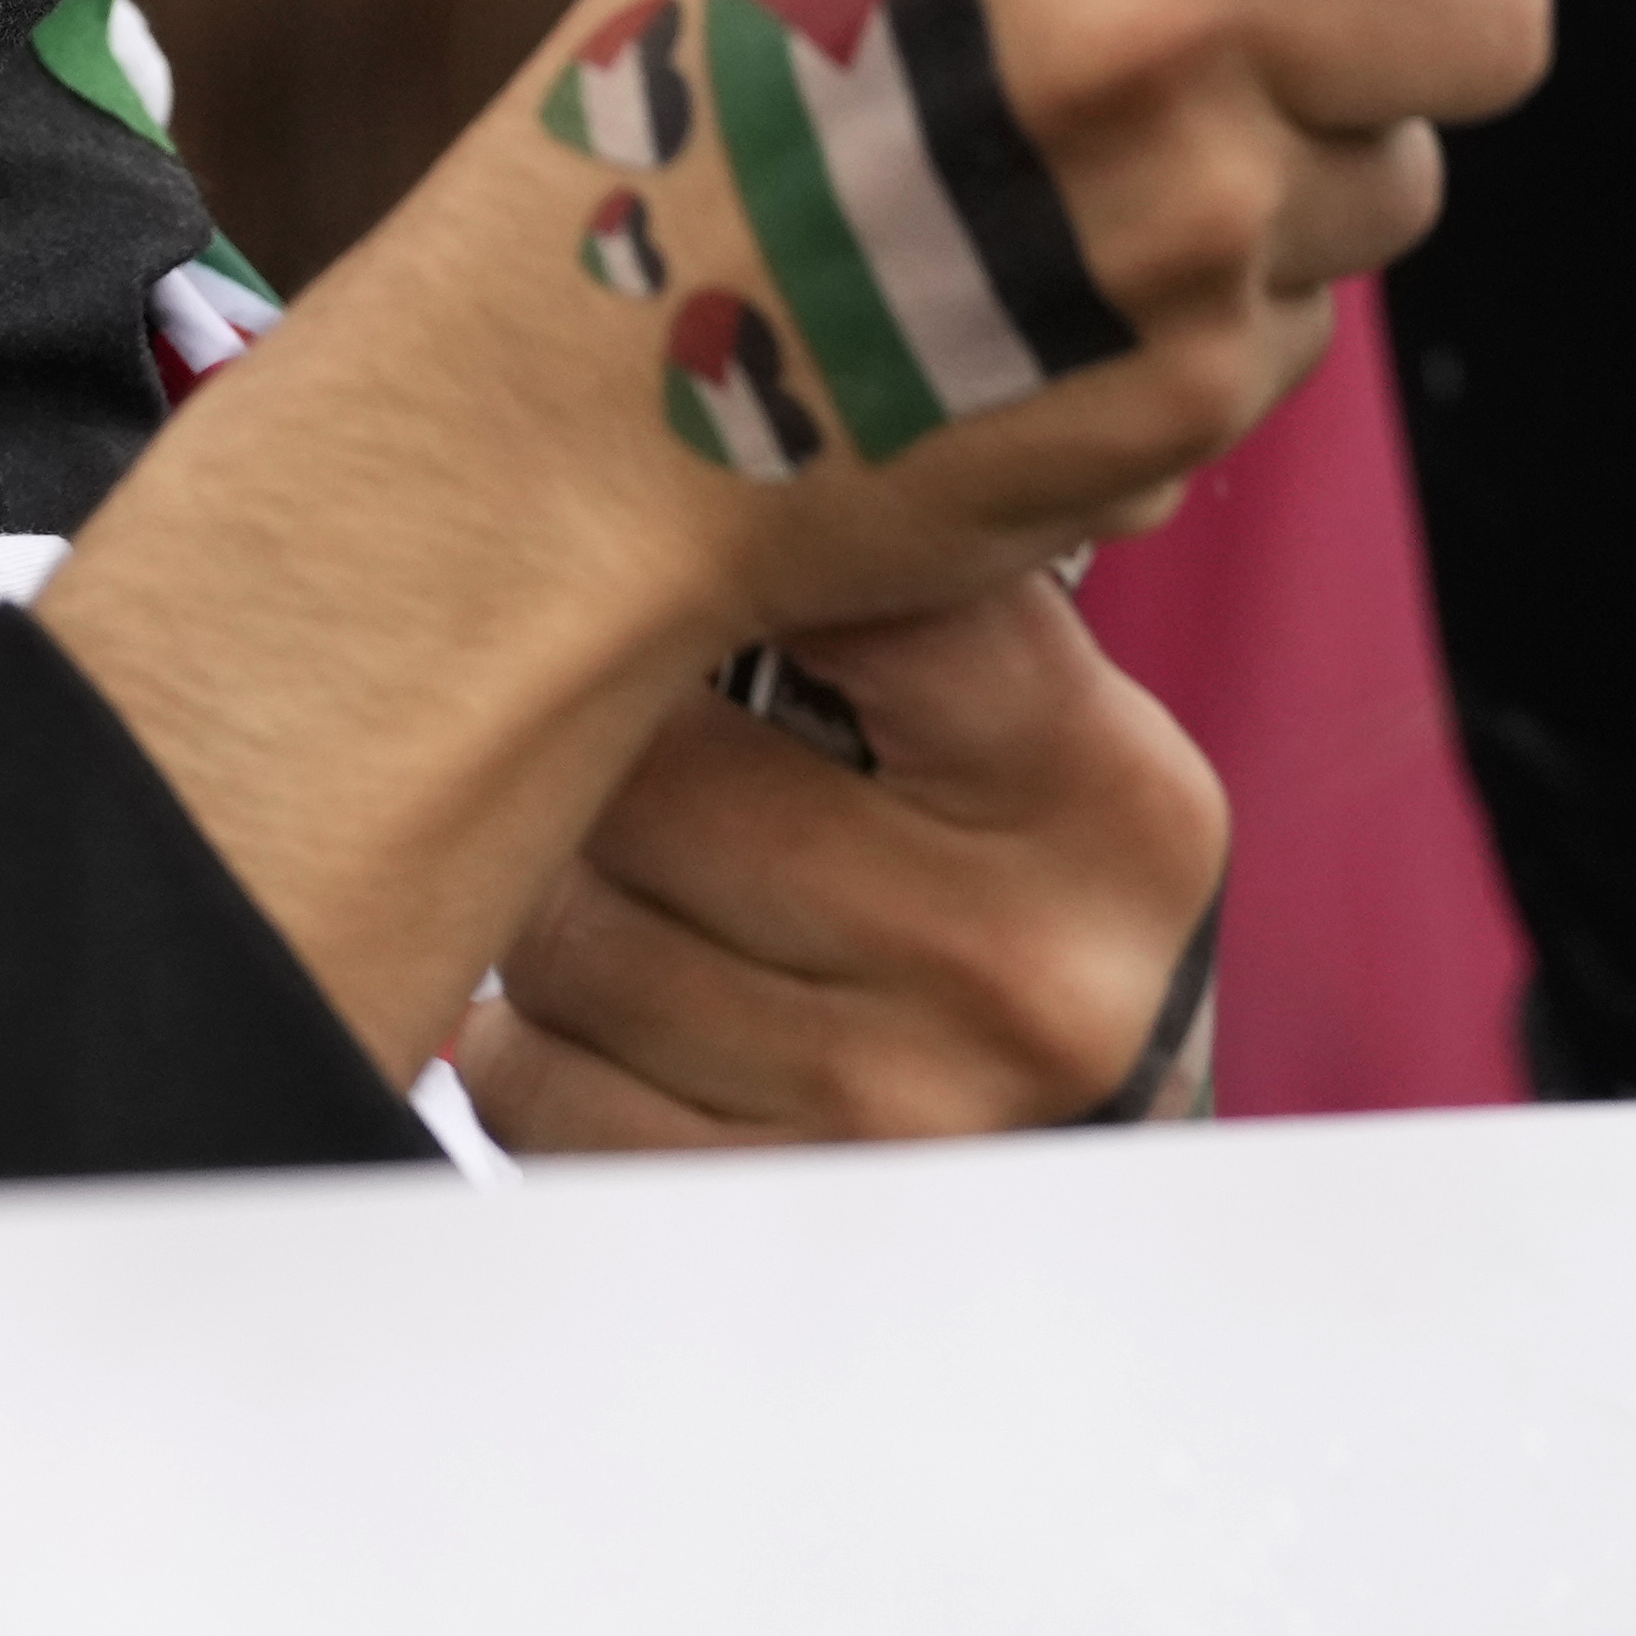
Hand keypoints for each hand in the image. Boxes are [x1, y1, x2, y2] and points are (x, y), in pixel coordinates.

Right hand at [42, 0, 1539, 1072]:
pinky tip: (1038, 298)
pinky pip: (1302, 319)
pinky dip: (1211, 305)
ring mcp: (1188, 228)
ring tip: (1078, 178)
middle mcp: (1155, 20)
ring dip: (1295, 163)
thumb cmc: (711, 72)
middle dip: (1410, 4)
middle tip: (1250, 25)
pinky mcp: (1195, 396)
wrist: (572, 400)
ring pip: (1404, 169)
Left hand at [455, 581, 1229, 1149]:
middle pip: (654, 783)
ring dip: (558, 906)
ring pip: (568, 939)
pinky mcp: (761, 1217)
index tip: (668, 555)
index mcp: (1110, 799)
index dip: (706, 569)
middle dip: (606, 762)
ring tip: (641, 894)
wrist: (1064, 1135)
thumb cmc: (991, 868)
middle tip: (636, 755)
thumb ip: (896, 586)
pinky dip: (524, 1043)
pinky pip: (525, 1084)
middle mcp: (1026, 971)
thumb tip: (656, 418)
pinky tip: (613, 1015)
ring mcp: (898, 1116)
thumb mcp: (1018, 720)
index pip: (847, 600)